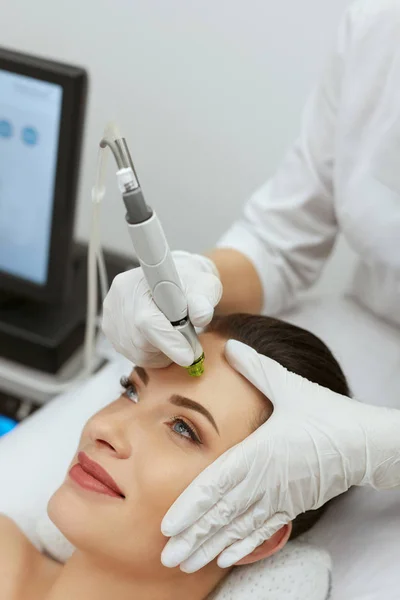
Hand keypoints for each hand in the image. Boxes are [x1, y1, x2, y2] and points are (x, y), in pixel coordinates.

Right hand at [102, 251, 221, 366]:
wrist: (170, 280)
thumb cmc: (187, 283)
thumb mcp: (202, 285)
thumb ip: (202, 301)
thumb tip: (201, 316)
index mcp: (137, 283)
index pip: (147, 321)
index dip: (168, 341)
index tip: (189, 356)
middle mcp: (118, 298)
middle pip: (140, 341)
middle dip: (169, 347)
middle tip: (188, 342)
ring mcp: (111, 315)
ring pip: (137, 353)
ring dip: (161, 352)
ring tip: (173, 335)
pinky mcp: (110, 330)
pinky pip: (132, 354)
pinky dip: (151, 353)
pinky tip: (160, 337)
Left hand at [161, 339, 399, 571]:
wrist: (364, 441)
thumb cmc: (325, 412)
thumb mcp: (289, 385)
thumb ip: (256, 367)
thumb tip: (230, 346)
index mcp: (259, 452)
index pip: (217, 484)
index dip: (191, 507)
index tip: (168, 525)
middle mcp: (265, 480)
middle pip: (222, 514)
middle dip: (193, 537)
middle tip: (167, 557)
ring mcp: (279, 496)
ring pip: (239, 528)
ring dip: (211, 547)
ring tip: (188, 564)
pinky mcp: (292, 505)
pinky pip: (263, 530)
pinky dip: (243, 545)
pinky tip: (226, 558)